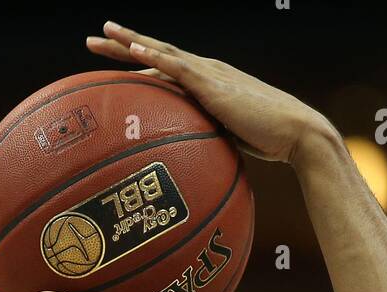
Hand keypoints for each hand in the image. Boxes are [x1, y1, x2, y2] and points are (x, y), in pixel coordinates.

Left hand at [86, 19, 316, 162]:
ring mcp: (209, 74)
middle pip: (156, 53)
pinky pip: (178, 67)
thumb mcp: (229, 139)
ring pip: (162, 52)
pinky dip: (155, 57)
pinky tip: (134, 51)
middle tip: (91, 40)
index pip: (165, 69)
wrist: (295, 133)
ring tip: (104, 34)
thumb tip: (187, 162)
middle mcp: (206, 70)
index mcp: (208, 82)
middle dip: (121, 45)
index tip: (111, 62)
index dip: (137, 63)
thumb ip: (207, 139)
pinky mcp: (214, 84)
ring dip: (130, 42)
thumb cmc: (268, 141)